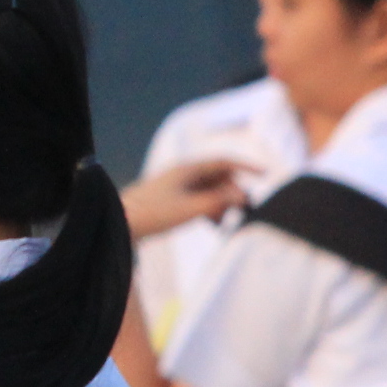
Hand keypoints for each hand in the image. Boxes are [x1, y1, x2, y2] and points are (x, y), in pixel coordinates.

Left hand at [124, 157, 247, 238]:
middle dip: (233, 191)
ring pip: (210, 190)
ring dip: (222, 203)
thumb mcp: (191, 209)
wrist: (119, 223)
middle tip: (244, 210)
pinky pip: (199, 200)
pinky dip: (210, 209)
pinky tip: (212, 224)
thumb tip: (243, 196)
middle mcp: (183, 174)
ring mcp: (176, 186)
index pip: (225, 162)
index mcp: (188, 169)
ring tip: (224, 222)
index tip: (267, 175)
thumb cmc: (153, 214)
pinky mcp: (171, 200)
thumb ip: (218, 202)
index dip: (247, 167)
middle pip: (219, 176)